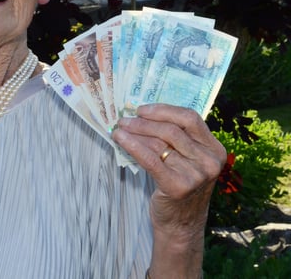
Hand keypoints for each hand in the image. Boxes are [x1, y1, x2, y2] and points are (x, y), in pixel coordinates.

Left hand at [112, 103, 225, 277]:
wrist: (181, 224)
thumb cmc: (179, 186)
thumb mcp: (187, 160)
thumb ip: (176, 139)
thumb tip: (142, 114)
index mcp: (215, 149)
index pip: (190, 118)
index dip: (164, 110)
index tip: (142, 109)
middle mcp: (209, 161)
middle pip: (172, 129)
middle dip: (144, 122)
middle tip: (124, 119)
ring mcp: (196, 175)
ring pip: (159, 143)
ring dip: (134, 132)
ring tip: (119, 128)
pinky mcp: (178, 186)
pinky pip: (150, 159)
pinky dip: (132, 145)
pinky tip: (120, 139)